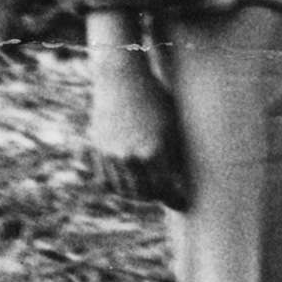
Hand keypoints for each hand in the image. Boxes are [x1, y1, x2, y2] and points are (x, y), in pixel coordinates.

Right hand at [80, 42, 189, 209]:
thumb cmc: (156, 100)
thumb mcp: (174, 126)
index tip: (182, 202)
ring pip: (124, 191)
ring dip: (137, 194)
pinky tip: (129, 183)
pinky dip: (117, 186)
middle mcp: (131, 157)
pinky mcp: (97, 150)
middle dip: (157, 197)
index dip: (176, 200)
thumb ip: (178, 157)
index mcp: (155, 151)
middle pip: (144, 194)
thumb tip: (184, 184)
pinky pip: (105, 181)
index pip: (166, 191)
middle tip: (167, 196)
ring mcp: (111, 155)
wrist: (122, 79)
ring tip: (149, 190)